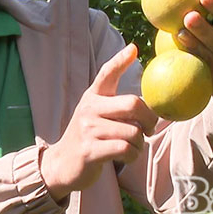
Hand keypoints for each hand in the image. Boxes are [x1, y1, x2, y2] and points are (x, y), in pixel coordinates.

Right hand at [40, 44, 158, 200]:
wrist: (62, 164)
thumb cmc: (89, 136)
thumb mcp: (96, 113)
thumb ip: (116, 102)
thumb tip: (142, 93)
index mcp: (93, 97)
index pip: (107, 73)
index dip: (120, 61)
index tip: (133, 49)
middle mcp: (90, 109)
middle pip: (133, 104)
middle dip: (150, 119)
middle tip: (150, 128)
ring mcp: (89, 130)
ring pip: (134, 132)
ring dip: (140, 143)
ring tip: (132, 146)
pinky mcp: (91, 151)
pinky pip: (126, 149)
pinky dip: (133, 155)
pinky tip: (127, 156)